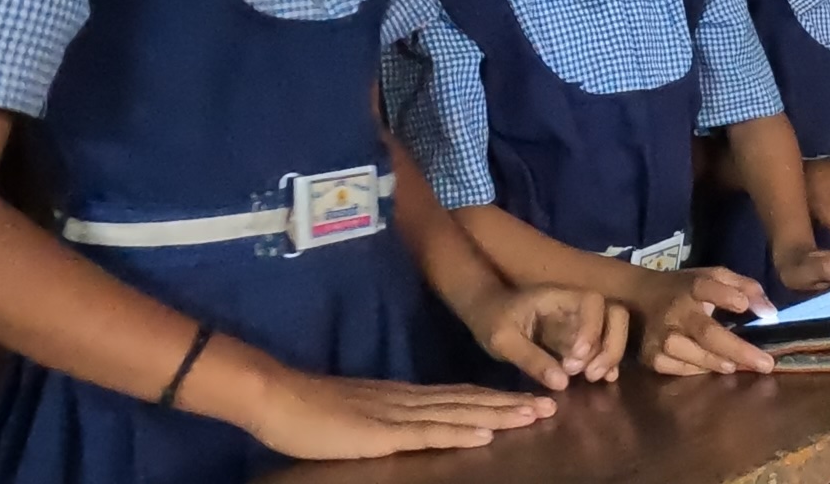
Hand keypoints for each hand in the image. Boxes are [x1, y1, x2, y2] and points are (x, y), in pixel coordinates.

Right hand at [247, 366, 553, 459]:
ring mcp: (396, 414)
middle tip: (551, 404)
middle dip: (511, 403)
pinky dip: (459, 432)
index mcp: (404, 396)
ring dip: (498, 414)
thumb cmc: (312, 410)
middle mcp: (409, 400)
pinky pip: (427, 433)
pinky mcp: (381, 432)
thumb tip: (416, 424)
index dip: (497, 398)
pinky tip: (484, 433)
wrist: (277, 397)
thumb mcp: (361, 413)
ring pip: (458, 413)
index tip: (530, 399)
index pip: (461, 396)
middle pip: (470, 400)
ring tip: (533, 415)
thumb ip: (389, 417)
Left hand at [457, 284, 622, 388]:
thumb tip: (563, 382)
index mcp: (559, 297)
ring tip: (594, 379)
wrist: (487, 314)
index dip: (592, 328)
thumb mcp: (503, 340)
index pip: (592, 302)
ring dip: (611, 355)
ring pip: (614, 330)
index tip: (576, 356)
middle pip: (615, 314)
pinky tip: (604, 379)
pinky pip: (603, 346)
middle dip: (611, 344)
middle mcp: (576, 307)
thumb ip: (531, 359)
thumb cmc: (492, 320)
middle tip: (590, 374)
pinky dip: (608, 361)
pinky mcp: (579, 338)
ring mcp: (580, 321)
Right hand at [632, 267, 776, 377]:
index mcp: (692, 286)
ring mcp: (661, 336)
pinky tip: (713, 367)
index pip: (706, 287)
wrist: (640, 297)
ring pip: (695, 356)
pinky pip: (682, 369)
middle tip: (766, 364)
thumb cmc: (687, 288)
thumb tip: (771, 313)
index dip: (725, 295)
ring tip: (739, 367)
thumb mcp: (715, 277)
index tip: (743, 305)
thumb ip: (747, 287)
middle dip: (738, 349)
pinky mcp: (652, 357)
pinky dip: (701, 370)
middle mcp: (675, 312)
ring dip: (721, 363)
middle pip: (707, 333)